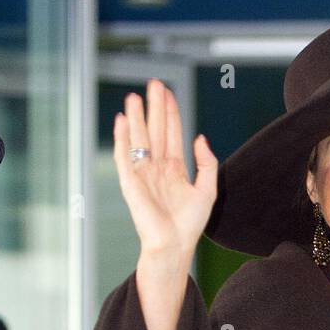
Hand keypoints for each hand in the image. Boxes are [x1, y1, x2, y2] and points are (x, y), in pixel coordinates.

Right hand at [113, 78, 217, 258]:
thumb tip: (200, 137)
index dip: (170, 112)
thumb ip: (207, 163)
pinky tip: (122, 121)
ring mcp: (143, 174)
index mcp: (174, 169)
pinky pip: (124, 157)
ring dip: (136, 117)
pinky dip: (122, 139)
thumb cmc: (189, 226)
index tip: (168, 91)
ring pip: (139, 139)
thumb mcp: (207, 190)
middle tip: (153, 83)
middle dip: (154, 106)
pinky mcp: (131, 183)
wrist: (173, 246)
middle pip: (154, 130)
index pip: (171, 132)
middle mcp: (157, 168)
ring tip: (134, 96)